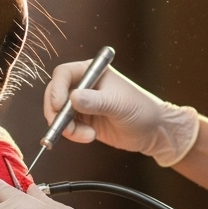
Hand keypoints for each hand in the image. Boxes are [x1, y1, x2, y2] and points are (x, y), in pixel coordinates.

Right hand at [44, 62, 199, 166]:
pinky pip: (67, 126)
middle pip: (55, 93)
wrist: (152, 131)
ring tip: (85, 135)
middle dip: (56, 112)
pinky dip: (72, 134)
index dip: (56, 88)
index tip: (59, 105)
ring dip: (65, 126)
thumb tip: (73, 98)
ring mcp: (82, 103)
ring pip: (59, 112)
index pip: (64, 74)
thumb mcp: (119, 104)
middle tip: (63, 127)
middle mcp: (84, 85)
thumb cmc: (141, 110)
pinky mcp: (82, 120)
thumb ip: (95, 101)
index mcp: (93, 71)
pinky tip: (89, 137)